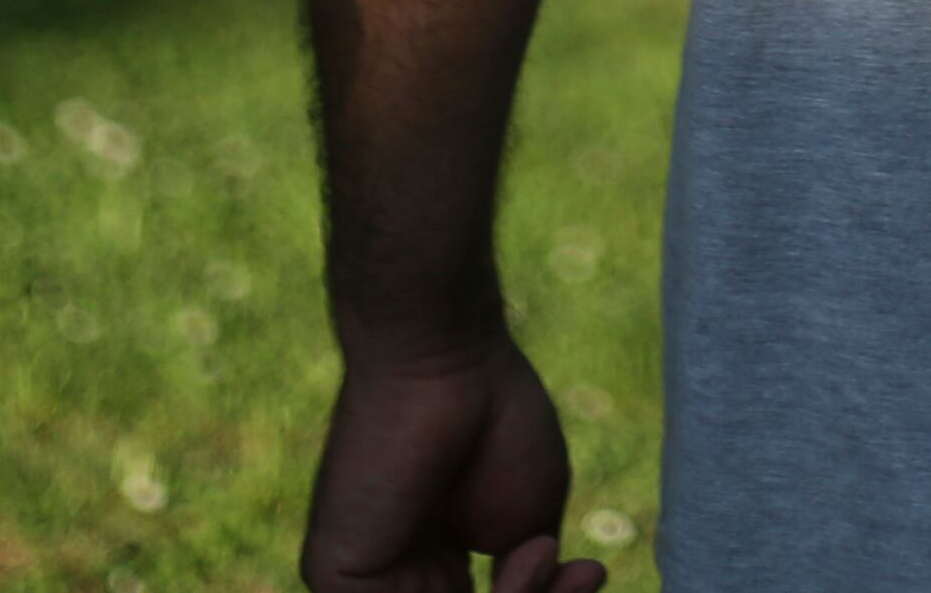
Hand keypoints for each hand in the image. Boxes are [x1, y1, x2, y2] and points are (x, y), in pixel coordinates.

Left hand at [299, 333, 607, 592]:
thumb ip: (519, 589)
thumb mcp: (525, 527)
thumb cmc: (493, 420)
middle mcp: (396, 580)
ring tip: (542, 550)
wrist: (449, 361)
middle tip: (584, 574)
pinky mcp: (335, 577)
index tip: (595, 573)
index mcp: (431, 570)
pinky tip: (516, 560)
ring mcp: (363, 583)